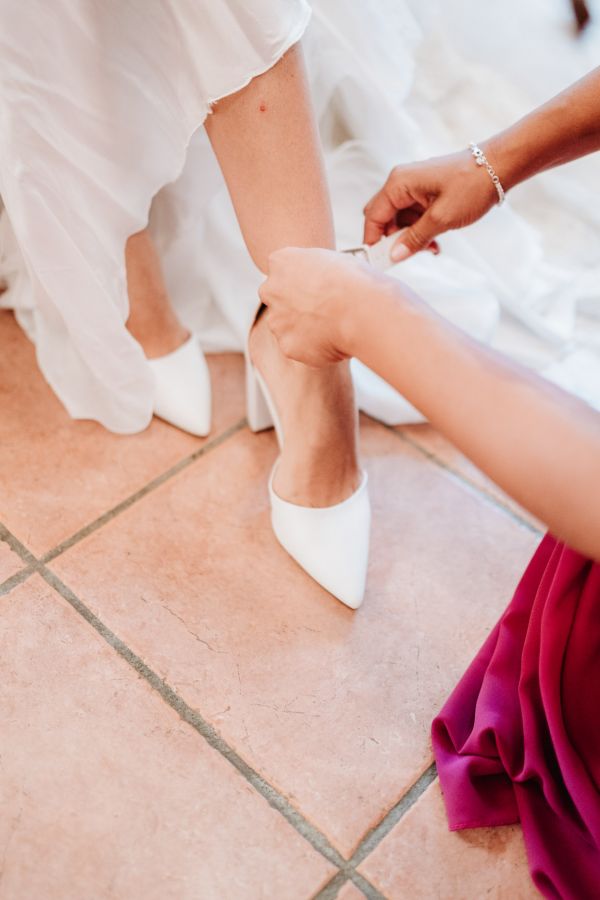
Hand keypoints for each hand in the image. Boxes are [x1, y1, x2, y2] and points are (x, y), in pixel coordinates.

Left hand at [258, 247, 373, 365]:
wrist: (359, 311)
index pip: (282, 270)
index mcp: (281, 261)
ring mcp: (277, 320)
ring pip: (285, 326)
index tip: (316, 287)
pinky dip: (311, 347)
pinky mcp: (287, 344)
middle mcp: (271, 289)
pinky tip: (332, 341)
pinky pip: (298, 347)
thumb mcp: (334, 260)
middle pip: (278, 298)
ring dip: (302, 327)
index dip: (302, 281)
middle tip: (321, 310)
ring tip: (331, 327)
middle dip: (294, 305)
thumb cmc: (354, 282)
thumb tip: (324, 278)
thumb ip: (317, 270)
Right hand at [363, 148, 500, 260]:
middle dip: (393, 240)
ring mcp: (414, 188)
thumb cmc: (472, 185)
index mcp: (399, 183)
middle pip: (383, 218)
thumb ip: (415, 239)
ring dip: (411, 238)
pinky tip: (435, 242)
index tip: (380, 261)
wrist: (499, 168)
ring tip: (431, 248)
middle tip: (408, 255)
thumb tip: (395, 256)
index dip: (373, 240)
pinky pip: (414, 217)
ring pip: (400, 221)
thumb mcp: (442, 218)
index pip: (374, 216)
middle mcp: (402, 183)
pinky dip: (420, 231)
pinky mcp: (426, 193)